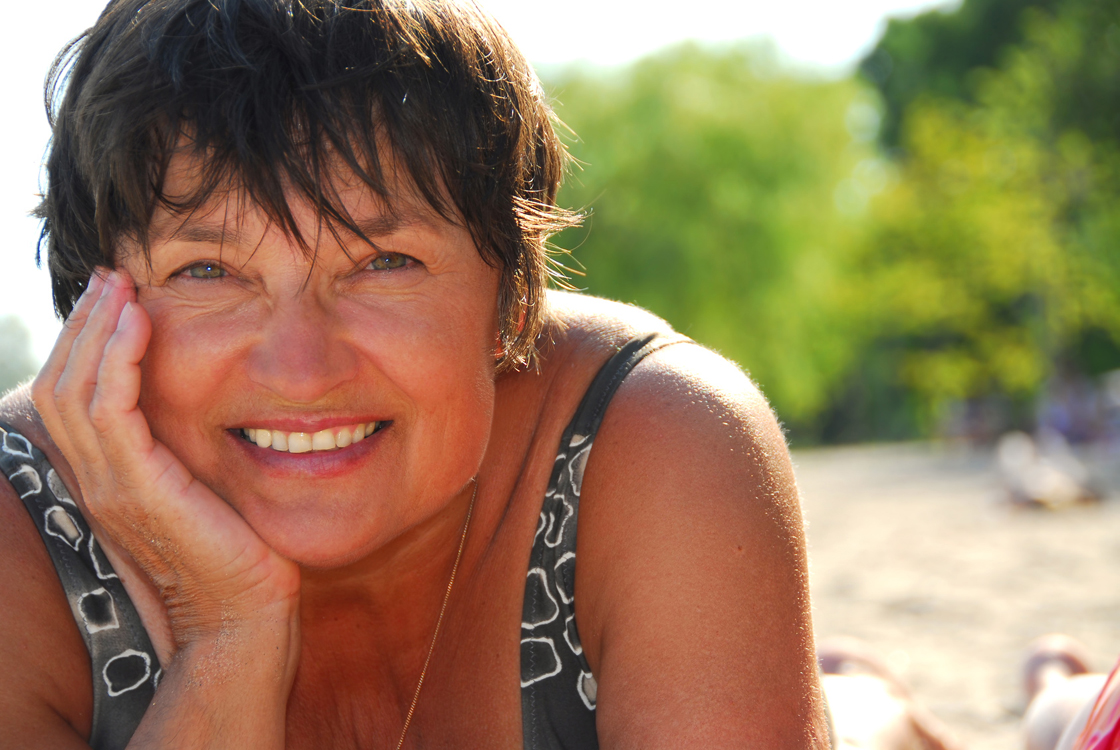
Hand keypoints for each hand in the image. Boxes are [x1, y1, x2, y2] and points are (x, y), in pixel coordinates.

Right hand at [31, 271, 299, 652]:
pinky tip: (140, 321)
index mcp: (107, 479)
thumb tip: (198, 405)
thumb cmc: (237, 554)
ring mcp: (111, 485)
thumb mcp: (202, 490)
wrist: (243, 616)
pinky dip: (118, 359)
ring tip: (120, 285)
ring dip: (96, 329)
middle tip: (110, 277)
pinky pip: (110, 409)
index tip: (114, 298)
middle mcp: (96, 481)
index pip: (71, 397)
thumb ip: (183, 451)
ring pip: (74, 389)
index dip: (85, 343)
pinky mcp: (138, 487)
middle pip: (61, 384)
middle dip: (84, 324)